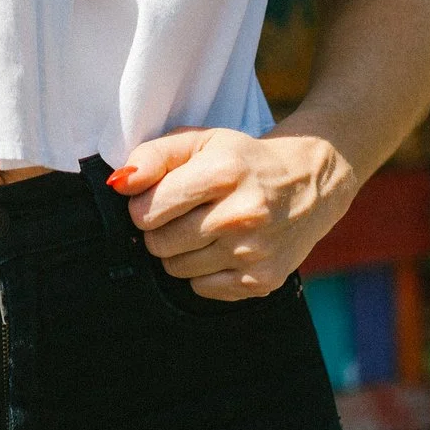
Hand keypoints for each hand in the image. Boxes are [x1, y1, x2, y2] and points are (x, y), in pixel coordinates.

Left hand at [108, 127, 355, 300]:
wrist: (310, 183)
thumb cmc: (244, 160)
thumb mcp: (202, 141)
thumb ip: (154, 155)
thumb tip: (119, 184)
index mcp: (224, 173)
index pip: (148, 210)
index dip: (143, 205)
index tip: (157, 198)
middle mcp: (241, 216)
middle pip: (159, 243)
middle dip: (159, 229)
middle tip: (181, 213)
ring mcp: (253, 253)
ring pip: (176, 269)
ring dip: (180, 250)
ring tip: (204, 228)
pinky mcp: (261, 281)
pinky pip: (201, 289)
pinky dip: (202, 271)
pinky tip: (221, 247)